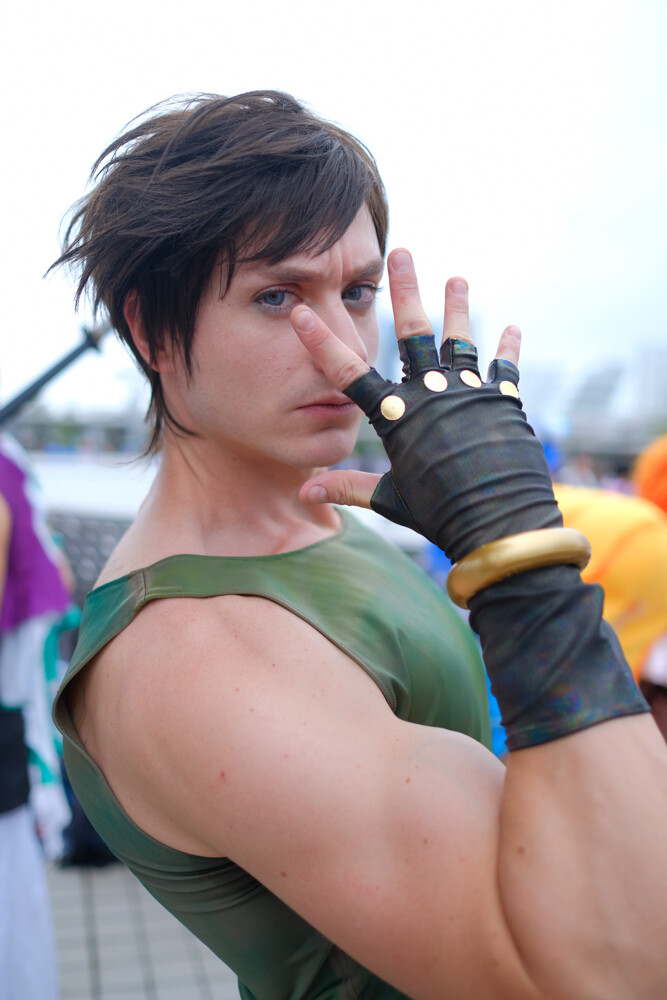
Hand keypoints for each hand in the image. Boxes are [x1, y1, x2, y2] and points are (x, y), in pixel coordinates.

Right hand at [293, 250, 559, 561]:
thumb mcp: (389, 499)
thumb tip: (303, 493)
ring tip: (457, 278)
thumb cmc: (439, 514)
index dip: (322, 343)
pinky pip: (505, 368)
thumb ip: (347, 487)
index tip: (301, 313)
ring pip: (460, 340)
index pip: (348, 373)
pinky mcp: (502, 400)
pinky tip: (513, 327)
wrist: (498, 522)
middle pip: (412, 334)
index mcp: (396, 416)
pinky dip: (509, 348)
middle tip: (400, 253)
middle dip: (405, 291)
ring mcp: (468, 392)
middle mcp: (431, 393)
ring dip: (458, 307)